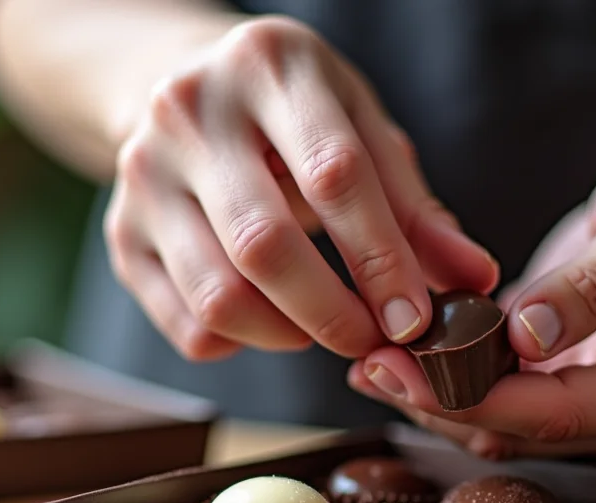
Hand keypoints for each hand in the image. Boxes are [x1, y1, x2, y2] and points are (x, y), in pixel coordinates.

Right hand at [104, 16, 498, 360]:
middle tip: (374, 343)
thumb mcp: (362, 129)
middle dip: (333, 314)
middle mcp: (191, 111)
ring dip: (287, 336)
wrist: (184, 88)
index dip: (381, 258)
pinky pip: (185, 323)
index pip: (333, 173)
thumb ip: (416, 208)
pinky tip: (269, 322)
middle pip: (265, 244)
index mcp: (269, 65)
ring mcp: (143, 173)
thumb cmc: (295, 116)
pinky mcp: (121, 232)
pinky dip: (239, 345)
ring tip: (324, 330)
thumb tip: (474, 282)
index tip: (415, 319)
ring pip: (217, 294)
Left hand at [349, 149, 595, 462]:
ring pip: (497, 426)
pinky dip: (445, 383)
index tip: (409, 368)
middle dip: (439, 402)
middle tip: (367, 362)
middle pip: (519, 430)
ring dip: (431, 399)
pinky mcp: (560, 394)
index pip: (560, 412)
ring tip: (367, 359)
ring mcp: (594, 414)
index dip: (478, 397)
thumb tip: (527, 335)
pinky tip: (397, 354)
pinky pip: (494, 403)